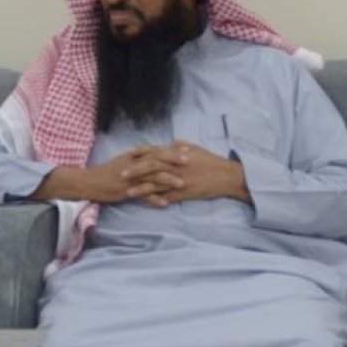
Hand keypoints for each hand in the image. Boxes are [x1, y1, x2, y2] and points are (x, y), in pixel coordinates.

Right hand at [34, 146, 176, 204]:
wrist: (90, 182)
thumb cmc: (109, 172)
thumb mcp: (126, 162)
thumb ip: (141, 159)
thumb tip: (156, 156)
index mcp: (135, 157)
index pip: (156, 151)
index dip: (172, 150)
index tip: (188, 150)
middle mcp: (134, 165)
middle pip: (156, 160)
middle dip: (173, 160)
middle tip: (190, 162)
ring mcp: (130, 178)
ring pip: (150, 177)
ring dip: (167, 180)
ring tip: (181, 184)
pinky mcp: (125, 190)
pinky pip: (141, 195)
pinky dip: (153, 199)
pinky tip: (165, 203)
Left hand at [120, 141, 249, 207]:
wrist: (226, 176)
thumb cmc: (212, 161)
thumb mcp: (197, 149)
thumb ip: (182, 145)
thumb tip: (172, 142)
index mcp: (178, 154)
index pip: (156, 151)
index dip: (142, 152)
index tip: (129, 153)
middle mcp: (176, 166)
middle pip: (151, 167)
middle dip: (135, 170)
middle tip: (121, 174)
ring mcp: (179, 180)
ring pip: (156, 184)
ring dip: (140, 188)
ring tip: (127, 192)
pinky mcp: (184, 193)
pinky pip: (166, 198)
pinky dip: (155, 201)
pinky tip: (144, 204)